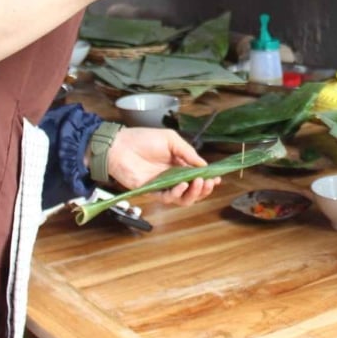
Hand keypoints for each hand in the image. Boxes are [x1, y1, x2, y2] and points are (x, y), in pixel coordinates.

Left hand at [105, 127, 219, 205]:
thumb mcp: (171, 139)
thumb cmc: (142, 139)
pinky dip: (177, 193)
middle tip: (208, 182)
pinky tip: (182, 185)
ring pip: (183, 197)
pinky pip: (168, 198)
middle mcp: (172, 176)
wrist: (119, 146)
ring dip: (193, 193)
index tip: (216, 178)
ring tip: (198, 183)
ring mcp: (163, 185)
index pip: (197, 175)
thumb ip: (188, 152)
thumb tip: (204, 165)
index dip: (207, 178)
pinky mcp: (152, 192)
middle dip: (203, 188)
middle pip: (193, 189)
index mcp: (178, 163)